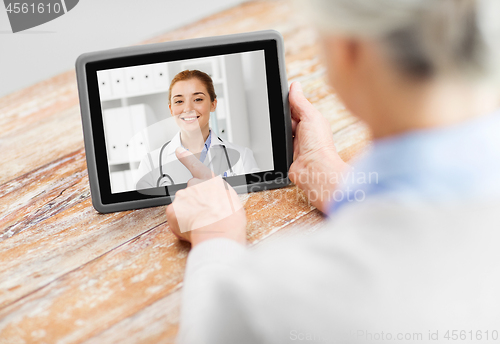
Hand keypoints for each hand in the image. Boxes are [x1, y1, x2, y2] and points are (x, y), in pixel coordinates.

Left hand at [165, 146, 246, 246]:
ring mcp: (182, 196)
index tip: (179, 151)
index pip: (196, 165)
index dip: (186, 158)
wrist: (219, 231)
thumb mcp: (231, 201)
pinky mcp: (172, 209)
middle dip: (194, 204)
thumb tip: (214, 203)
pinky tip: (191, 228)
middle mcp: (194, 184)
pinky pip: (174, 217)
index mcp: (210, 180)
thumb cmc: (229, 219)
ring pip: (182, 207)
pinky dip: (180, 224)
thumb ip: (218, 196)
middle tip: (205, 216)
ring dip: (189, 215)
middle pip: (190, 193)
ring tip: (201, 224)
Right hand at [289, 81, 349, 212]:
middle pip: (287, 119)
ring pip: (281, 132)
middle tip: (280, 118)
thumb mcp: (310, 116)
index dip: (289, 102)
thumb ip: (300, 102)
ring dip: (279, 132)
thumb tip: (295, 86)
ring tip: (282, 133)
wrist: (314, 170)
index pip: (297, 107)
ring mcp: (296, 144)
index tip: (280, 96)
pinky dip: (276, 143)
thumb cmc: (320, 146)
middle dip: (282, 117)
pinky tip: (278, 142)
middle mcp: (305, 133)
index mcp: (313, 122)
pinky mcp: (288, 154)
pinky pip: (278, 145)